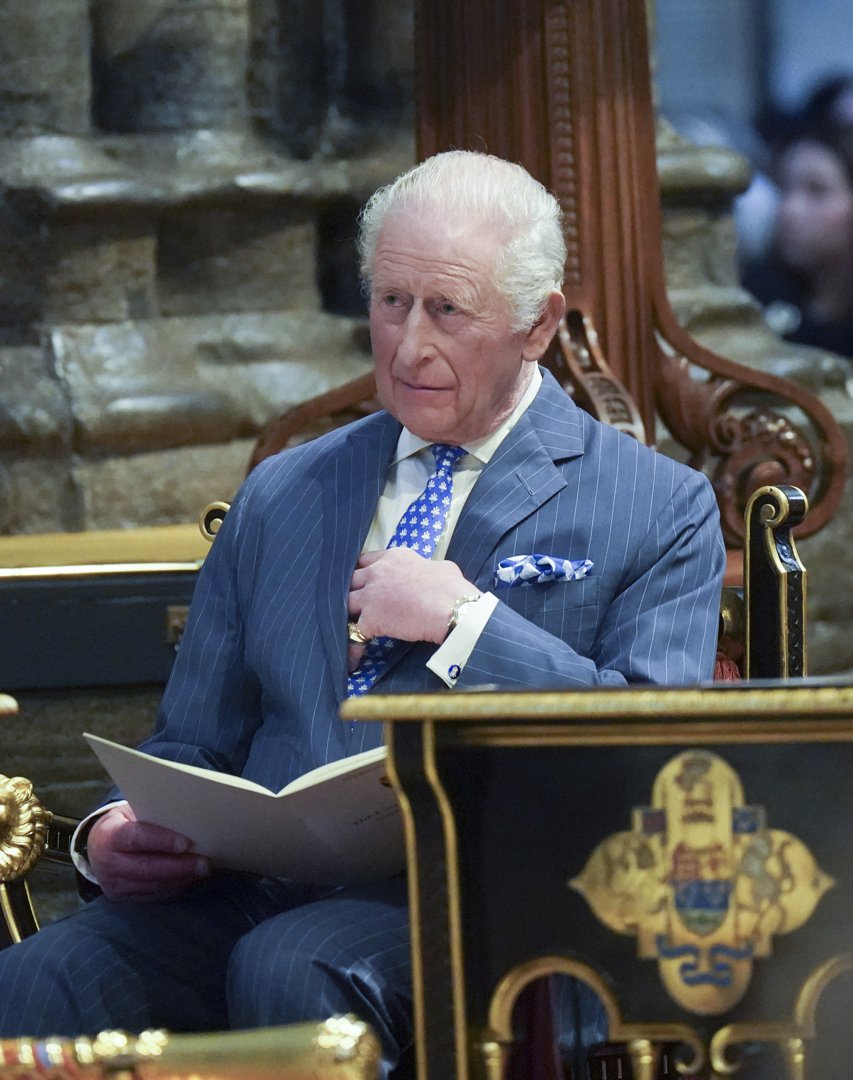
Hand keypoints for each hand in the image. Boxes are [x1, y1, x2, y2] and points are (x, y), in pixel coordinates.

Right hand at [86, 804, 210, 901]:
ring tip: (202, 871)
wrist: (96, 848)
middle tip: (204, 863)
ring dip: (180, 879)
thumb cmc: (122, 824)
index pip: (136, 838)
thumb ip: (151, 815)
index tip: (186, 843)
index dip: (161, 841)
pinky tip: (189, 879)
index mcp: (109, 836)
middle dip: (178, 867)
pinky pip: (152, 896)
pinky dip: (174, 888)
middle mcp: (108, 864)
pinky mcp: (122, 898)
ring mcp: (114, 884)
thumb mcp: (129, 812)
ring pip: (152, 885)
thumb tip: (186, 819)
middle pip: (147, 868)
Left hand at [347, 548, 478, 668]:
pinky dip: (353, 646)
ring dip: (349, 615)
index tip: (364, 581)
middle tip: (356, 605)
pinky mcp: (371, 619)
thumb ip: (425, 568)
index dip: (363, 572)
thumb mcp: (439, 567)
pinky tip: (354, 659)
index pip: (365, 560)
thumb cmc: (451, 588)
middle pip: (350, 580)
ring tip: (350, 628)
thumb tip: (434, 573)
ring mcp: (371, 596)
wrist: (452, 609)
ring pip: (346, 603)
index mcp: (393, 558)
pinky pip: (354, 633)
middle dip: (352, 591)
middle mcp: (377, 573)